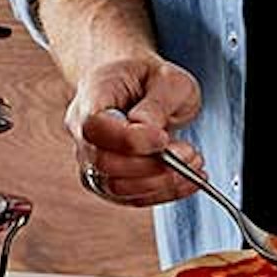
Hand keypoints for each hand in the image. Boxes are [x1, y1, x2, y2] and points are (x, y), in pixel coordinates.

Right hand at [65, 52, 202, 205]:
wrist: (135, 85)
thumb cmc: (147, 77)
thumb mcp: (165, 78)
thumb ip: (156, 102)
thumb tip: (146, 127)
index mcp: (92, 96)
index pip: (95, 127)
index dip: (128, 140)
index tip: (163, 138)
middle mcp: (83, 132)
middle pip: (103, 163)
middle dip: (151, 165)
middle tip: (188, 153)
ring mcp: (93, 161)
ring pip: (117, 187)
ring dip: (160, 182)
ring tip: (193, 163)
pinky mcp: (109, 182)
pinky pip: (133, 198)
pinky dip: (165, 193)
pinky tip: (190, 179)